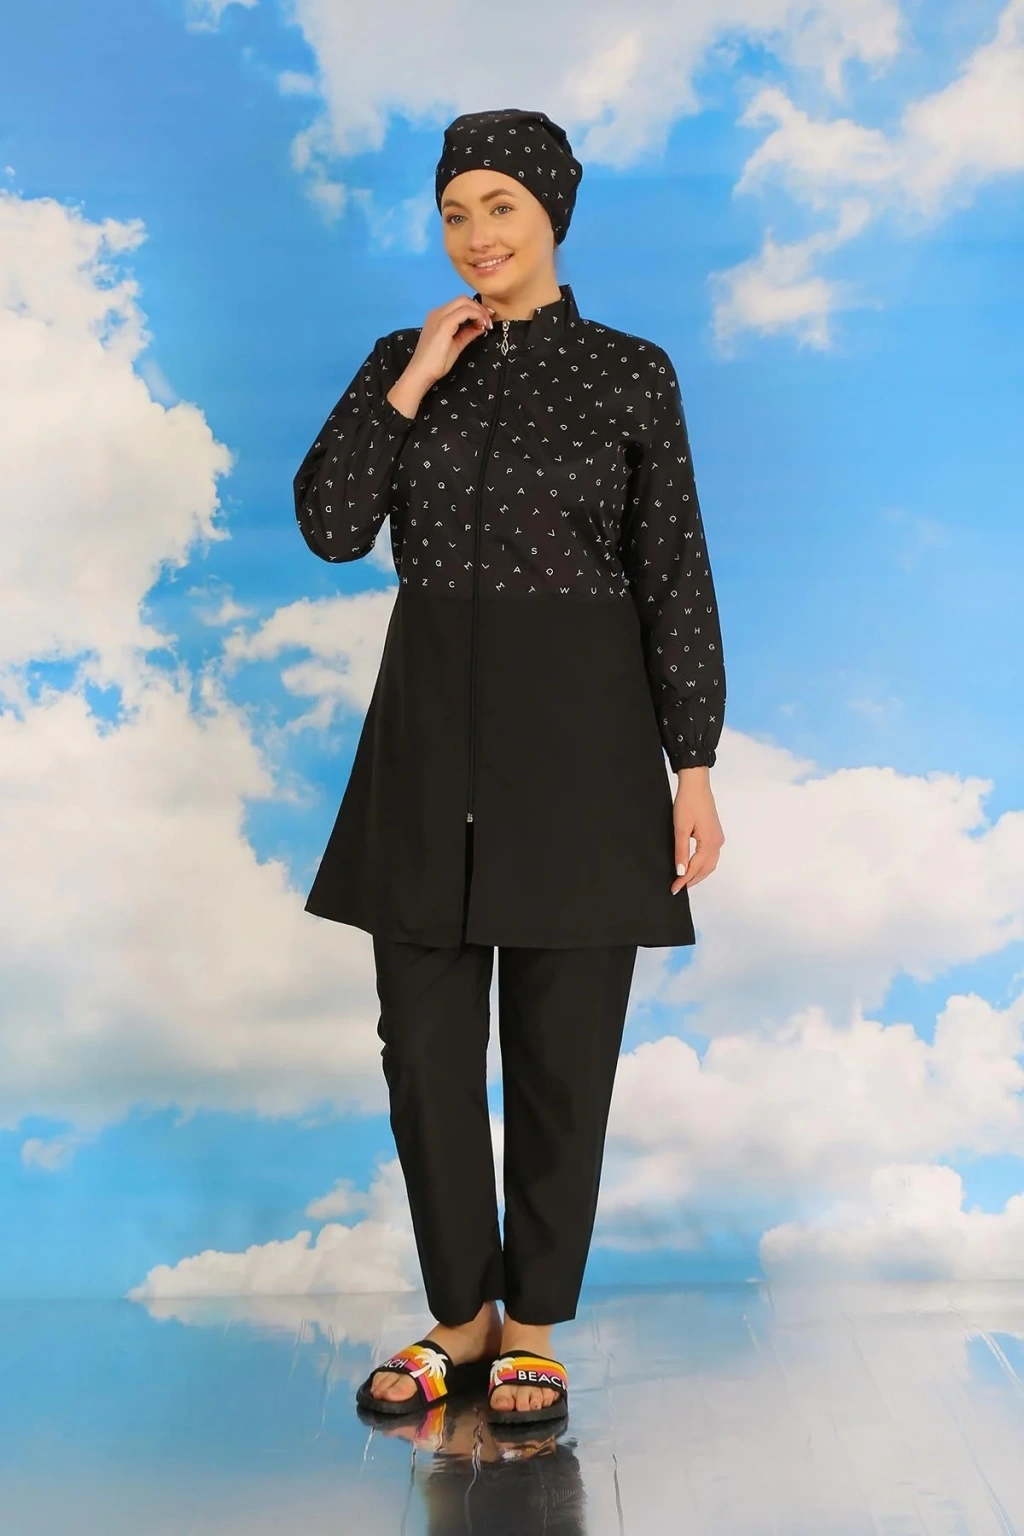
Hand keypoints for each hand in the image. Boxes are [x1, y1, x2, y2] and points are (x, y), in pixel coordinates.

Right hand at [405, 294, 494, 388]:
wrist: (422, 372)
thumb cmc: (435, 362)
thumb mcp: (456, 344)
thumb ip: (468, 333)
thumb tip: (481, 326)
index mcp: (438, 316)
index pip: (460, 304)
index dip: (476, 309)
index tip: (486, 321)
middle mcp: (438, 312)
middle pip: (463, 299)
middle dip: (479, 307)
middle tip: (488, 321)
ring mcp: (440, 317)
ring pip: (464, 302)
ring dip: (479, 311)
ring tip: (486, 324)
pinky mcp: (444, 324)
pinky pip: (464, 312)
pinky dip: (476, 316)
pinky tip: (481, 326)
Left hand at [671, 768, 723, 892]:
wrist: (696, 785)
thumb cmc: (688, 802)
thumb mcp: (680, 829)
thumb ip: (681, 852)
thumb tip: (680, 871)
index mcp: (709, 842)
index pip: (695, 868)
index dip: (684, 880)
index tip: (674, 888)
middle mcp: (717, 842)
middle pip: (706, 869)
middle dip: (692, 880)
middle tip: (678, 887)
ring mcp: (718, 838)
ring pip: (710, 864)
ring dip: (698, 873)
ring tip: (685, 880)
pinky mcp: (715, 834)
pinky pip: (711, 856)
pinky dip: (702, 865)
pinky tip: (693, 865)